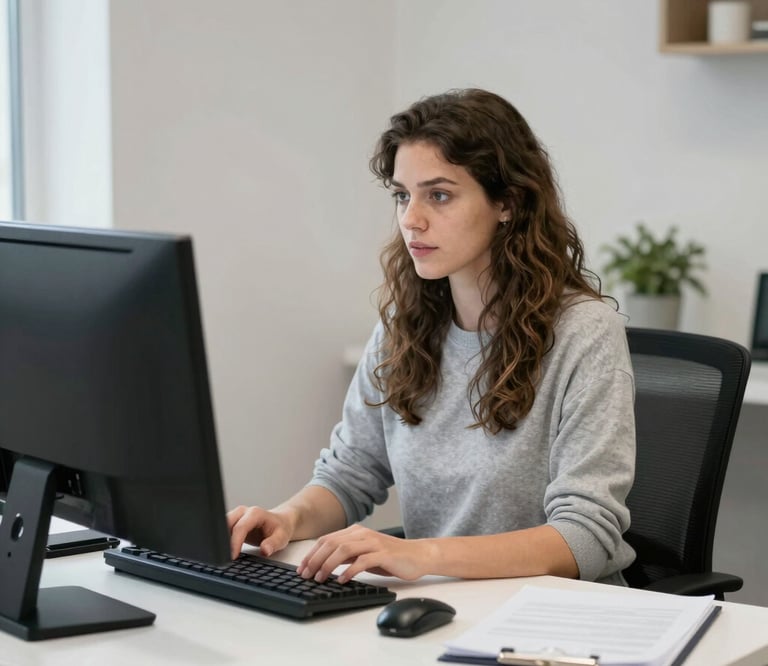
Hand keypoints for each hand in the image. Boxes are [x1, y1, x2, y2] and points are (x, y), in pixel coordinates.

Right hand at [226, 505, 294, 559]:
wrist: (281, 522)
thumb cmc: (281, 528)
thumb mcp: (282, 537)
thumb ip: (273, 544)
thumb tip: (265, 550)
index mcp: (255, 513)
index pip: (240, 527)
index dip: (234, 542)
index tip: (233, 556)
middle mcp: (243, 512)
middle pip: (227, 524)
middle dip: (224, 541)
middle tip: (225, 557)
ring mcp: (237, 516)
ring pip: (222, 526)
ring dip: (221, 540)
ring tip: (224, 555)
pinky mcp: (233, 522)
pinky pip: (223, 529)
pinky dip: (222, 540)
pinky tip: (224, 550)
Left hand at [296, 524, 433, 583]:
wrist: (417, 555)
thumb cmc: (390, 557)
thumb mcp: (364, 554)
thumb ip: (346, 556)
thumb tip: (323, 564)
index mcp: (355, 532)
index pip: (327, 540)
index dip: (311, 554)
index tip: (301, 568)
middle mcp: (362, 534)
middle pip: (332, 543)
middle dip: (315, 560)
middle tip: (306, 575)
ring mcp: (373, 542)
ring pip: (344, 550)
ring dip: (328, 565)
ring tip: (320, 578)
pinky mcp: (383, 554)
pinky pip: (362, 561)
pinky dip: (350, 570)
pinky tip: (342, 579)